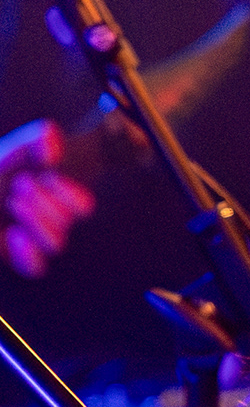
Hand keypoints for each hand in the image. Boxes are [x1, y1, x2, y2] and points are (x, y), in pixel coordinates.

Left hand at [1, 120, 95, 277]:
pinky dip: (28, 252)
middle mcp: (50, 221)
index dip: (74, 194)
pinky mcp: (14, 255)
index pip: (84, 207)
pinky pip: (35, 266)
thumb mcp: (14, 150)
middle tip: (20, 184)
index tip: (49, 176)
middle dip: (45, 200)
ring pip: (57, 243)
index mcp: (56, 198)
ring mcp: (32, 241)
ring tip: (13, 201)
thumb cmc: (1, 170)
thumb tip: (52, 152)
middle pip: (69, 221)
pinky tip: (14, 234)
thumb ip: (38, 139)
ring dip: (38, 219)